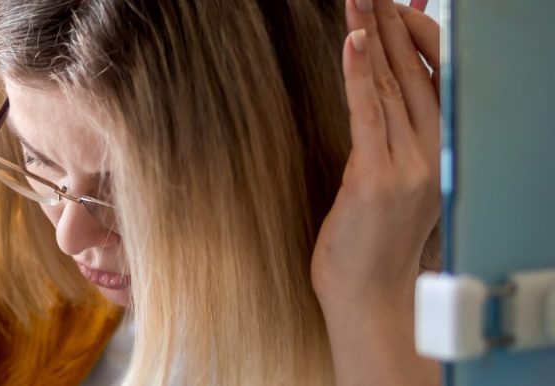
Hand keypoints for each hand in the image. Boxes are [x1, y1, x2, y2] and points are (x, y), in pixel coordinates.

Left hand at [311, 0, 441, 306]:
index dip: (413, 37)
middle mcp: (433, 152)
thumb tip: (378, 90)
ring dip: (372, 36)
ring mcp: (409, 164)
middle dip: (390, 25)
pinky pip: (368, 113)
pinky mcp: (376, 176)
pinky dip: (360, 73)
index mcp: (441, 150)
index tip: (394, 5)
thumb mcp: (391, 180)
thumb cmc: (371, 240)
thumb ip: (389, 135)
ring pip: (391, 84)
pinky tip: (353, 40)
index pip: (434, 77)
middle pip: (413, 72)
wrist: (370, 296)